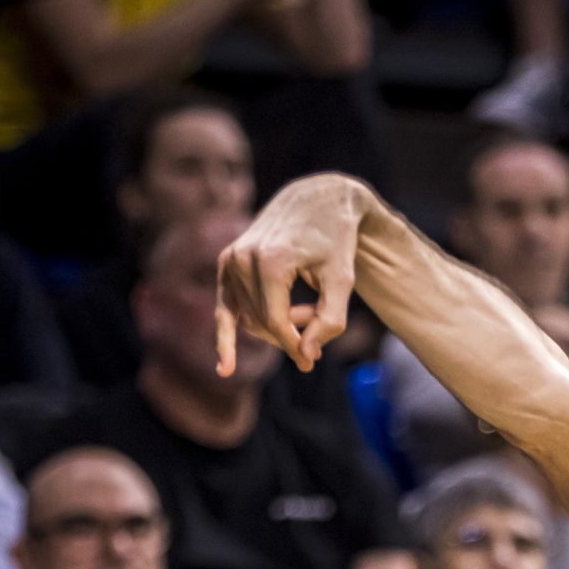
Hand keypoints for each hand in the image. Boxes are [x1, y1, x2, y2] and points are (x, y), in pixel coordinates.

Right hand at [217, 173, 378, 372]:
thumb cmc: (335, 240)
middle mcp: (242, 258)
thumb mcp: (343, 280)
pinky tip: (225, 368)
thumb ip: (330, 319)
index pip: (276, 322)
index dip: (296, 346)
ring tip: (308, 310)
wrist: (317, 200)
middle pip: (262, 323)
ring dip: (276, 325)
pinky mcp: (227, 261)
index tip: (313, 362)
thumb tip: (306, 354)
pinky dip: (226, 335)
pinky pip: (226, 307)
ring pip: (248, 318)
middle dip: (291, 332)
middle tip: (319, 320)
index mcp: (269, 261)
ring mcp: (231, 259)